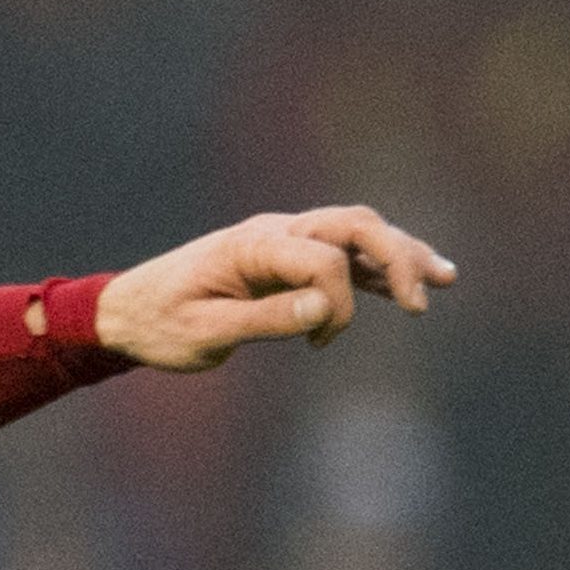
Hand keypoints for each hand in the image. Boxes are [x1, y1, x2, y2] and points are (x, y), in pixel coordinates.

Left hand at [90, 206, 455, 371]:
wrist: (124, 312)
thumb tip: (325, 307)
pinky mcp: (285, 261)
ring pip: (357, 233)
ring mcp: (283, 243)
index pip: (322, 258)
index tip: (320, 343)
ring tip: (445, 279)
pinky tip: (412, 285)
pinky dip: (378, 268)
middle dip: (395, 256)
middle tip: (422, 299)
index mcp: (251, 246)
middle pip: (354, 225)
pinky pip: (342, 255)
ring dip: (400, 254)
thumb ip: (263, 320)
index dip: (337, 301)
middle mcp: (274, 234)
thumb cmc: (158, 326)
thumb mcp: (203, 334)